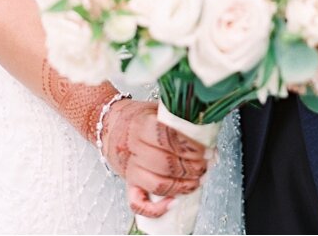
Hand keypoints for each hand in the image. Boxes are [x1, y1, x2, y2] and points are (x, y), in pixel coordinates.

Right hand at [100, 98, 209, 218]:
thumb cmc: (139, 117)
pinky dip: (156, 208)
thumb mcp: (158, 108)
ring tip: (199, 179)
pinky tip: (174, 203)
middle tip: (206, 164)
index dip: (190, 147)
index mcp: (141, 125)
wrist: (110, 126)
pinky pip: (138, 203)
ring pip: (157, 184)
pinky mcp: (128, 183)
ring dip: (182, 185)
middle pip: (165, 163)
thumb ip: (180, 117)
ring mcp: (130, 169)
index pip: (168, 138)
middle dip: (191, 167)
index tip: (206, 150)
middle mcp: (133, 149)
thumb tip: (207, 130)